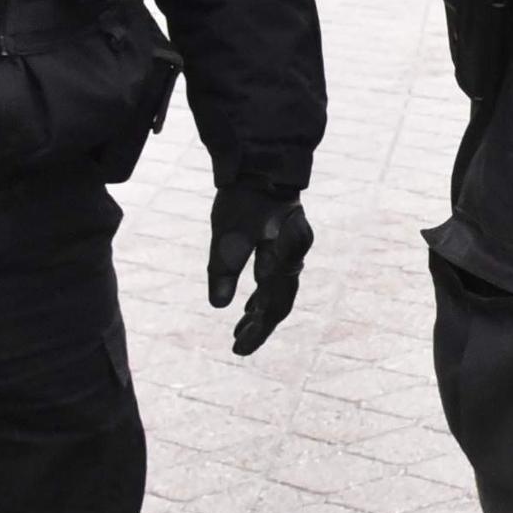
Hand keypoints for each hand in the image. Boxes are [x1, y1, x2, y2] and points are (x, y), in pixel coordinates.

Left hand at [209, 183, 313, 356]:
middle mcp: (293, 256)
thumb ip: (225, 267)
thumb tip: (219, 306)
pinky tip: (249, 304)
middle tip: (237, 347)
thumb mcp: (228, 233)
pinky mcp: (282, 243)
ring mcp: (290, 250)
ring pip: (278, 291)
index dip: (258, 330)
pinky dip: (262, 294)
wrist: (261, 163)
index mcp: (285, 257)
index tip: (238, 349)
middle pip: (280, 303)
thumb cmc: (243, 197)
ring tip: (240, 331)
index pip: (274, 305)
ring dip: (260, 313)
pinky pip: (276, 277)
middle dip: (259, 327)